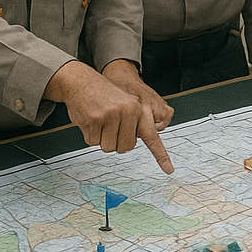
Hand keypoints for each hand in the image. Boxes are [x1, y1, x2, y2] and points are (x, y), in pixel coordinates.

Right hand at [44, 60, 173, 173]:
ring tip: (99, 121)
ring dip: (102, 139)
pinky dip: (90, 136)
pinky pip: (93, 143)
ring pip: (108, 148)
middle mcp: (128, 111)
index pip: (152, 136)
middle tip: (109, 127)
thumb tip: (134, 142)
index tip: (169, 170)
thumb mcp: (125, 103)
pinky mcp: (95, 120)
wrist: (82, 82)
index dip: (161, 155)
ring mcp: (111, 115)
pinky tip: (89, 121)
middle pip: (125, 148)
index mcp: (138, 109)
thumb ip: (134, 121)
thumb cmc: (103, 96)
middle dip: (116, 142)